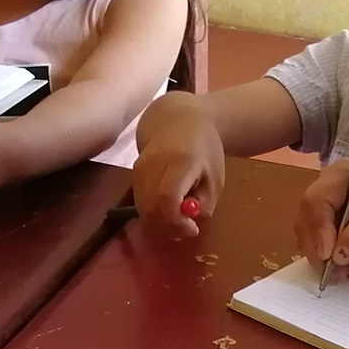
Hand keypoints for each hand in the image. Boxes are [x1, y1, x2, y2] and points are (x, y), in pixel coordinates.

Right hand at [132, 97, 222, 237]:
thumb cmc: (203, 150)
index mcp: (181, 161)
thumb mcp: (215, 178)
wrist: (177, 120)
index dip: (177, 221)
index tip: (192, 228)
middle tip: (187, 229)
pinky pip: (140, 203)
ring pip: (142, 209)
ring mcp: (139, 168)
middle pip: (151, 208)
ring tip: (180, 217)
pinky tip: (168, 207)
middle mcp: (154, 163)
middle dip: (169, 227)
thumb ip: (204, 203)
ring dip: (161, 222)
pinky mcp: (132, 175)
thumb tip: (187, 222)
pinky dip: (153, 213)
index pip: (168, 197)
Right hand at [294, 161, 348, 279]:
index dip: (318, 229)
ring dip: (321, 259)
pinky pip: (320, 248)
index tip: (329, 255)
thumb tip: (338, 255)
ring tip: (346, 272)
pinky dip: (330, 262)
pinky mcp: (332, 229)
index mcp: (338, 177)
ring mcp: (327, 211)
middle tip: (332, 272)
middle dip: (316, 249)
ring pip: (308, 237)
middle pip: (306, 220)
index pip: (315, 202)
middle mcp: (326, 192)